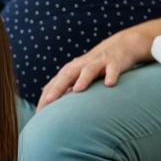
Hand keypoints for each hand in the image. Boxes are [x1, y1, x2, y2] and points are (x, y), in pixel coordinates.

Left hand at [37, 30, 152, 110]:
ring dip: (83, 79)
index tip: (39, 114)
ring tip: (77, 90)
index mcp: (70, 71)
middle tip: (48, 102)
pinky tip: (109, 84)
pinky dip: (111, 75)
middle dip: (57, 89)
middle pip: (66, 76)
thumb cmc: (96, 66)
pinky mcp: (114, 62)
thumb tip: (50, 106)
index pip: (54, 84)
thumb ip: (66, 89)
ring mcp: (97, 63)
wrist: (121, 46)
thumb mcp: (79, 76)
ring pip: (88, 71)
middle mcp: (81, 66)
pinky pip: (112, 69)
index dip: (46, 97)